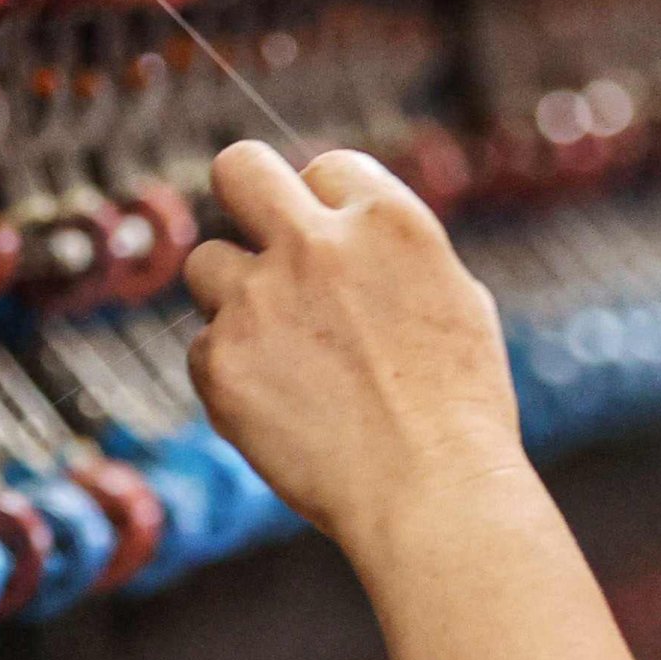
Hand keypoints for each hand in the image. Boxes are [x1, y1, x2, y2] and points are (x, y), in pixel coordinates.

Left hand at [184, 140, 529, 555]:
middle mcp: (315, 244)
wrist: (431, 492)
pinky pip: (202, 346)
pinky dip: (231, 373)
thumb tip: (347, 234)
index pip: (325, 168)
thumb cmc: (458, 408)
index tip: (334, 249)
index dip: (327, 209)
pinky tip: (280, 409)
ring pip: (206, 264)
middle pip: (238, 167)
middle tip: (259, 243)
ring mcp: (259, 299)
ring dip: (234, 300)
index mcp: (386, 220)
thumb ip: (387, 254)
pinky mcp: (219, 360)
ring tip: (284, 356)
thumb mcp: (454, 299)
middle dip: (244, 194)